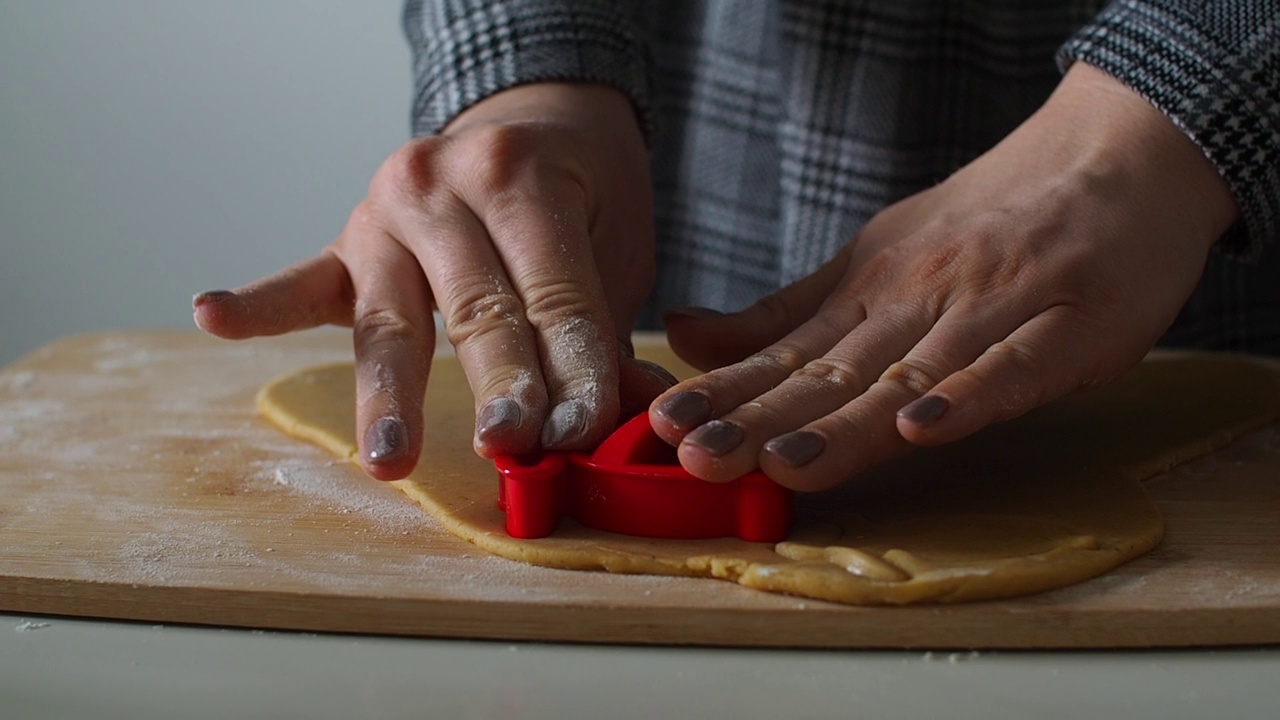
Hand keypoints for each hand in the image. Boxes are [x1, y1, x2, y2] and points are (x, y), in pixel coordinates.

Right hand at [194, 83, 671, 479]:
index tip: (581, 436)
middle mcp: (443, 185)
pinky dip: (257, 306)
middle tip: (508, 446)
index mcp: (521, 177)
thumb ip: (604, 331)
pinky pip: (299, 282)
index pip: (552, 295)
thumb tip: (626, 423)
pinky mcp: (343, 244)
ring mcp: (383, 212)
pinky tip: (215, 316)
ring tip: (388, 458)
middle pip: (474, 308)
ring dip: (390, 396)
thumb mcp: (614, 246)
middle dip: (496, 385)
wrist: (529, 122)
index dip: (574, 372)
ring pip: (390, 320)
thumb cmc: (578, 194)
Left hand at [650, 63, 1239, 490]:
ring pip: (912, 376)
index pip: (789, 353)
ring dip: (847, 424)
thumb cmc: (987, 222)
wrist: (1117, 156)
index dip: (727, 393)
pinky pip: (1016, 368)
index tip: (663, 425)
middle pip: (836, 372)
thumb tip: (685, 336)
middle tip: (697, 456)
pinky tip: (923, 431)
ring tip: (782, 463)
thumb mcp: (873, 260)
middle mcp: (921, 300)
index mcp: (871, 291)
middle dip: (762, 418)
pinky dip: (970, 400)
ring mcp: (995, 310)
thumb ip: (786, 315)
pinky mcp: (1073, 325)